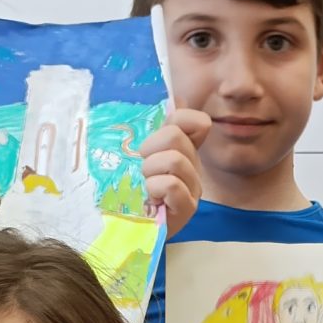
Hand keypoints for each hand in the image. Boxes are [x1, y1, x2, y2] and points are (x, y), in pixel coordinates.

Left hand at [140, 107, 210, 236]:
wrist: (125, 227)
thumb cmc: (129, 188)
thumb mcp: (137, 152)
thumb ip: (153, 125)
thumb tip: (174, 96)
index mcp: (184, 149)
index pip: (198, 122)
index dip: (178, 120)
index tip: (155, 138)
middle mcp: (193, 166)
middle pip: (175, 136)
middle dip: (150, 148)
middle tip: (141, 167)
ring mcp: (193, 188)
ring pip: (174, 159)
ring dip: (149, 170)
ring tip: (144, 185)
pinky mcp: (187, 208)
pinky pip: (171, 184)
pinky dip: (154, 187)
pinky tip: (151, 199)